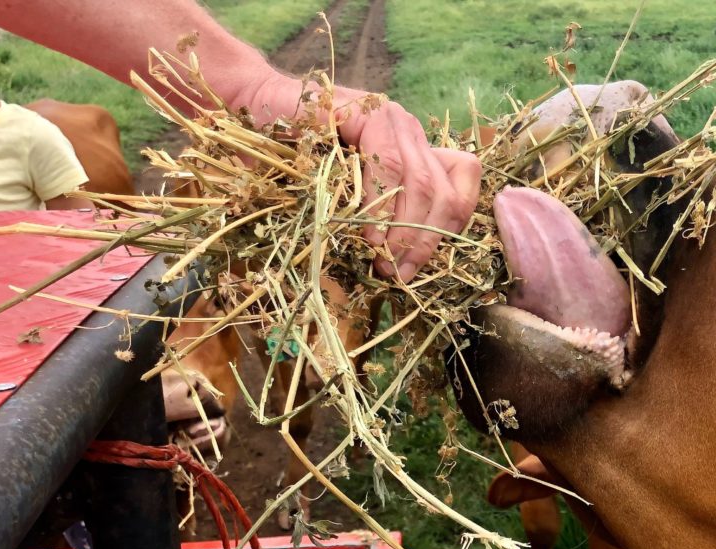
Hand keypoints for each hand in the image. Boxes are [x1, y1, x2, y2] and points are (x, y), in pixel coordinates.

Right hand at [236, 72, 480, 280]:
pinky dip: (381, 203)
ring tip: (382, 259)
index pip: (460, 187)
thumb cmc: (298, 158)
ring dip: (404, 229)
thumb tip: (403, 266)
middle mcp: (409, 130)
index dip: (447, 231)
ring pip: (422, 181)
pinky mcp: (366, 112)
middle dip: (425, 240)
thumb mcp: (349, 191)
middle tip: (398, 273)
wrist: (256, 107)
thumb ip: (380, 213)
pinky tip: (367, 232)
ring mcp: (391, 118)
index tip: (417, 268)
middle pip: (445, 191)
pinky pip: (388, 163)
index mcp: (416, 148)